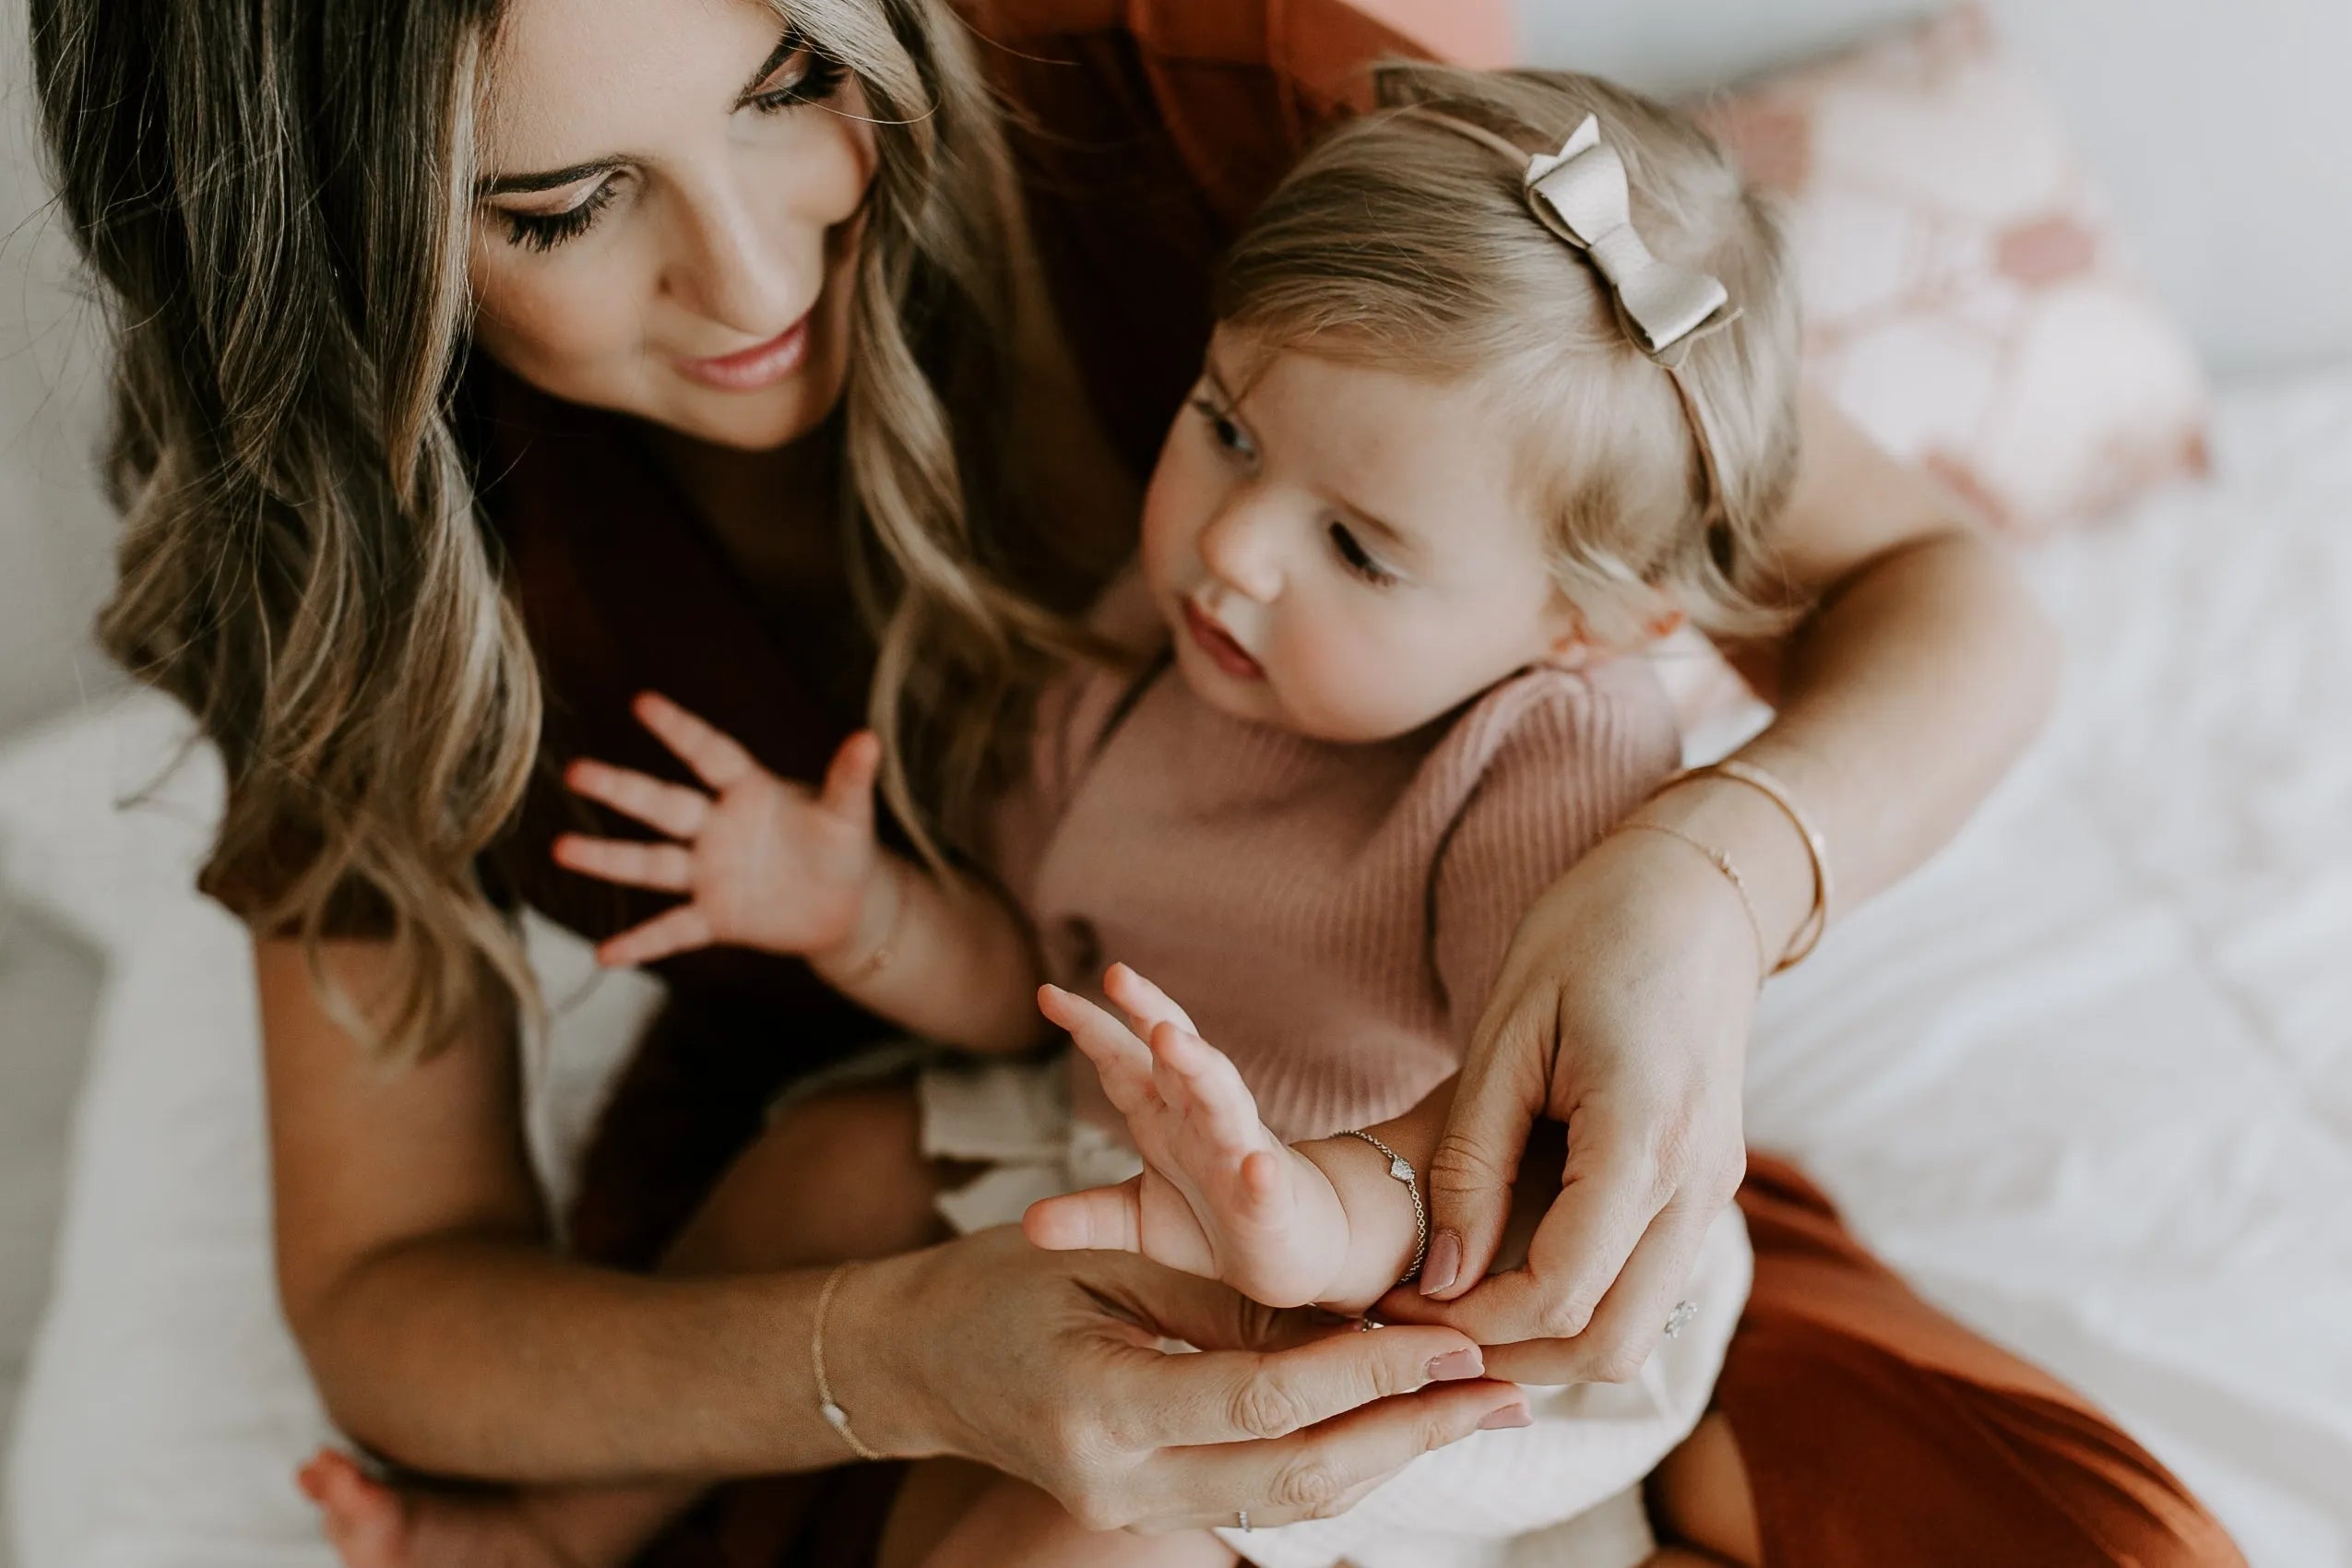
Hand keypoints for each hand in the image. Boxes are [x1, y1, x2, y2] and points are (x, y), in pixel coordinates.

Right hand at [551, 692, 886, 968]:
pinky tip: (605, 955)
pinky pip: (672, 931)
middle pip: (663, 805)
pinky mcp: (715, 918)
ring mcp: (710, 874)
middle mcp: (717, 829)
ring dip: (608, 858)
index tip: (644, 703)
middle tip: (576, 771)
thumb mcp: (850, 814)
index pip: (710, 755)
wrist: (845, 905)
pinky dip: (641, 943)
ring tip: (562, 849)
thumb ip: (851, 778)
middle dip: (621, 789)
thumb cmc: (843, 846)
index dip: (680, 730)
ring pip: (651, 863)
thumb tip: (870, 739)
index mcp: (749, 792)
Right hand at [857, 1227, 1530, 1533]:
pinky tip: (1402, 1424)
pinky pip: (1265, 1496)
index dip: (1373, 1370)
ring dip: (1395, 1456)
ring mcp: (1133, 1511)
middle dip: (1414, 1433)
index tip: (1457, 1339)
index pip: (1269, 1399)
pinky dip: (1341, 1460)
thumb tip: (1351, 1323)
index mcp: (1104, 1407)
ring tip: (1480, 1410)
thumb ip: (1219, 1302)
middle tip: (1507, 1392)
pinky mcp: (1148, 1512)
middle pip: (1301, 1477)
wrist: (909, 1362)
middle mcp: (1124, 1482)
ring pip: (1295, 1502)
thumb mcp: (1105, 1263)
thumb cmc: (995, 1285)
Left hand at [1026, 966, 1349, 1308]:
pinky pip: (1266, 1181)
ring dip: (1198, 1065)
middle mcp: (1201, 1120)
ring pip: (1222, 1098)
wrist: (1289, 1249)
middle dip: (1149, 1011)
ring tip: (1167, 1038)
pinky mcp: (1271, 1200)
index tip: (1046, 993)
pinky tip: (1255, 1166)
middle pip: (1176, 1055)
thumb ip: (1088, 1215)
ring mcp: (1239, 1153)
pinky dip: (1261, 1172)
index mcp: (1163, 1115)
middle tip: (1116, 974)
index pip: (1122, 1059)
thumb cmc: (1213, 1218)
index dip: (1089, 1026)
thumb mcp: (1138, 1218)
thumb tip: (1026, 1225)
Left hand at [1375, 828, 1752, 1384]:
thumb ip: (1473, 1161)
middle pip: (1609, 1345)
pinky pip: (1649, 1287)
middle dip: (1508, 1358)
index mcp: (1645, 1140)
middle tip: (1418, 1331)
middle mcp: (1698, 1185)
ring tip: (1454, 1311)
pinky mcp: (1709, 1188)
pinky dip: (1582, 1308)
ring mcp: (1715, 1193)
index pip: (1560, 1292)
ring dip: (1547, 1346)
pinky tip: (1508, 1276)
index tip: (1394, 1305)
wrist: (1697, 892)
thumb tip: (1443, 1277)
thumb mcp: (1507, 1033)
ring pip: (1637, 1332)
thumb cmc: (1588, 938)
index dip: (1469, 1320)